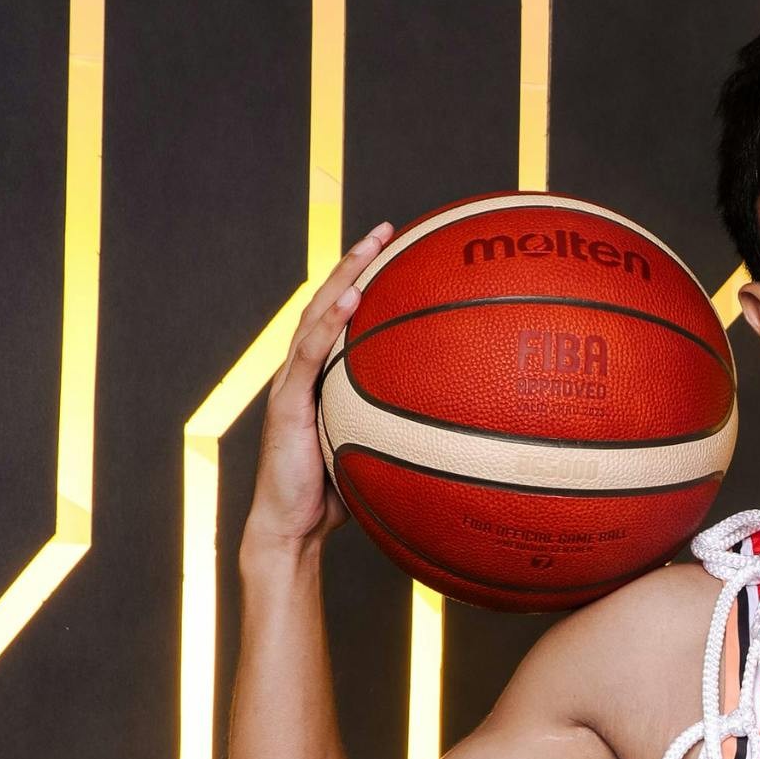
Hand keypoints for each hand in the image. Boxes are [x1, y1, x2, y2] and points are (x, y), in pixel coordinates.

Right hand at [244, 221, 391, 553]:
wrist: (292, 530)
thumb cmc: (339, 496)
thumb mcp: (384, 452)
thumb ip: (412, 429)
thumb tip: (474, 425)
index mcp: (327, 378)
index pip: (345, 317)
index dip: (367, 280)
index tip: (401, 249)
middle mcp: (307, 372)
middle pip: (329, 302)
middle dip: (355, 262)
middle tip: (386, 228)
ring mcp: (292, 384)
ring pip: (316, 317)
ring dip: (342, 278)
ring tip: (369, 246)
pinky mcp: (286, 403)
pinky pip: (310, 355)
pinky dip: (330, 323)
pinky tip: (354, 299)